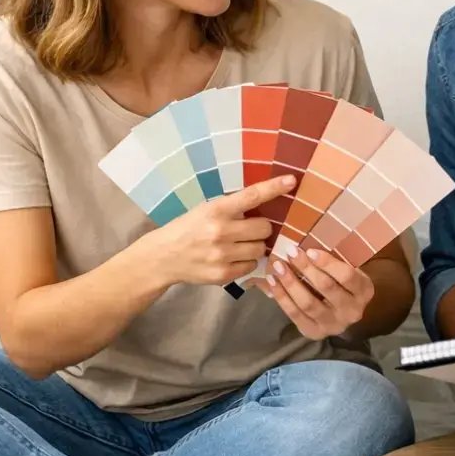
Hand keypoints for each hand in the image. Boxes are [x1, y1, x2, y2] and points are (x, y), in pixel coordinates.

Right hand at [141, 175, 293, 286]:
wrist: (163, 257)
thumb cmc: (188, 228)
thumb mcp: (205, 209)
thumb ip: (232, 209)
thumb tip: (265, 204)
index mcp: (216, 210)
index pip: (251, 196)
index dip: (274, 188)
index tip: (291, 181)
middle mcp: (220, 231)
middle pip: (264, 228)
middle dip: (261, 228)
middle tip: (249, 229)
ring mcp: (222, 255)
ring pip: (260, 249)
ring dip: (255, 246)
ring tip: (239, 245)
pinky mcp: (223, 274)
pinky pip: (252, 266)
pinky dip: (247, 261)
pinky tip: (233, 258)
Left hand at [253, 248, 374, 340]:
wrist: (343, 310)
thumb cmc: (342, 281)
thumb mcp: (347, 268)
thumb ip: (333, 260)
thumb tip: (304, 244)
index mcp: (364, 291)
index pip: (347, 276)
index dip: (327, 263)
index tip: (310, 251)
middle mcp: (352, 311)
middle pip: (326, 288)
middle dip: (305, 268)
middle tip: (290, 252)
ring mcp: (333, 325)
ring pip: (308, 303)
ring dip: (290, 283)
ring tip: (278, 266)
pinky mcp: (315, 332)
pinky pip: (295, 314)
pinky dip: (281, 297)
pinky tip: (272, 282)